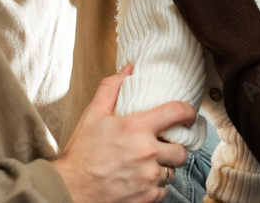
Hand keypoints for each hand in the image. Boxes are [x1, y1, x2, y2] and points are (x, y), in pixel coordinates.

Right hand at [53, 64, 193, 201]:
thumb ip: (111, 88)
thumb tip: (128, 69)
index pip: (178, 112)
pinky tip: (139, 181)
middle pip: (181, 150)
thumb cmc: (82, 154)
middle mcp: (147, 152)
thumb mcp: (93, 115)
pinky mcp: (148, 198)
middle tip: (159, 148)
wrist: (71, 191)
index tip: (188, 117)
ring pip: (172, 171)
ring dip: (162, 168)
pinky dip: (154, 186)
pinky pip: (163, 190)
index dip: (189, 113)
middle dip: (173, 149)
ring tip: (145, 165)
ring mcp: (149, 177)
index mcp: (136, 128)